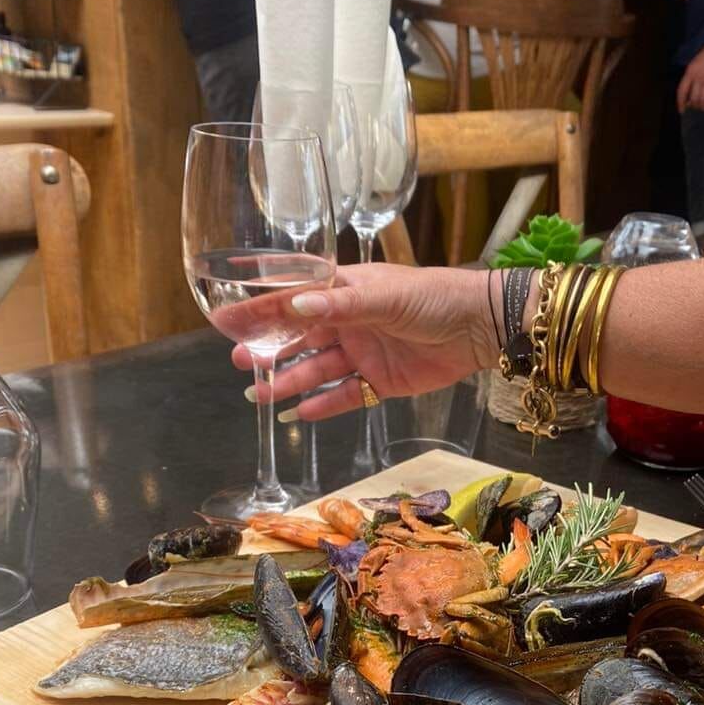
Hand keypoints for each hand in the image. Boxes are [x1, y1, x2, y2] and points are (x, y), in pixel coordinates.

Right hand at [232, 264, 496, 419]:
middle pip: (299, 338)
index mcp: (344, 291)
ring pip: (317, 369)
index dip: (259, 309)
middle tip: (240, 361)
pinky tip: (299, 413)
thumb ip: (340, 307)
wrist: (479, 327)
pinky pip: (346, 395)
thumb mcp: (384, 297)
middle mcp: (348, 322)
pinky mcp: (381, 381)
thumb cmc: (434, 297)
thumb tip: (295, 309)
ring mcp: (363, 352)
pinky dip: (324, 405)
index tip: (224, 318)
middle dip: (269, 349)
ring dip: (290, 381)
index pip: (293, 299)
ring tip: (258, 393)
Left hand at [677, 31, 703, 113]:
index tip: (681, 110)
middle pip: (693, 98)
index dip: (680, 103)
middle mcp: (698, 76)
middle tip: (698, 107)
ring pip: (703, 100)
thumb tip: (690, 94)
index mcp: (691, 71)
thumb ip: (693, 77)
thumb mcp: (697, 63)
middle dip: (695, 106)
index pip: (681, 91)